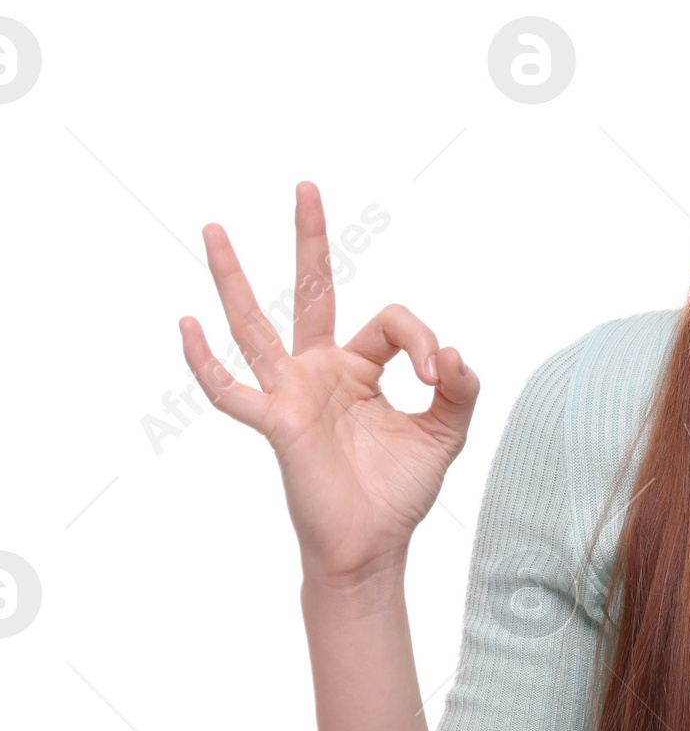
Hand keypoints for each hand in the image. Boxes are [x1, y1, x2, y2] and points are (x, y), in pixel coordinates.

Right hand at [179, 181, 479, 588]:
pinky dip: (206, 362)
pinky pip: (231, 390)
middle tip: (306, 186)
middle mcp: (321, 371)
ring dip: (235, 278)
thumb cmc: (400, 489)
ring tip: (212, 229)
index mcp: (360, 367)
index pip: (390, 320)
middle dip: (310, 239)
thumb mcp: (447, 430)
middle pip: (312, 290)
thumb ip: (459, 386)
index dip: (420, 338)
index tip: (438, 371)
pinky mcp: (277, 423)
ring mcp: (293, 393)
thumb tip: (450, 349)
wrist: (373, 544)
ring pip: (257, 325)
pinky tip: (188, 326)